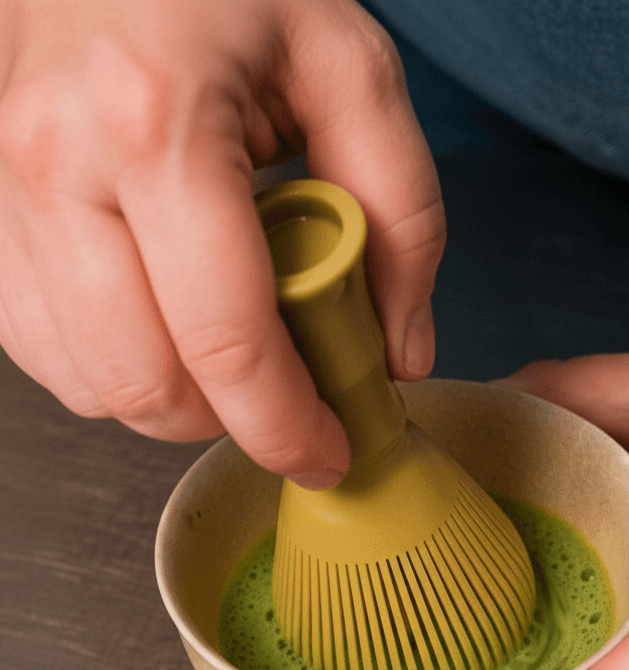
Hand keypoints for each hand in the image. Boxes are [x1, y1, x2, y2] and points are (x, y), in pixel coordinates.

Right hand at [0, 0, 443, 484]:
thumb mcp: (351, 70)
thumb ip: (402, 212)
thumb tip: (396, 352)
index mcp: (157, 123)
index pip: (224, 339)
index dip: (284, 425)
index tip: (327, 453)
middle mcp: (54, 163)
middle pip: (143, 384)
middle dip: (227, 421)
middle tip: (284, 395)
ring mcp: (0, 192)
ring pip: (87, 384)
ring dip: (172, 398)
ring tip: (225, 343)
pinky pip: (43, 351)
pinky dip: (115, 366)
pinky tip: (162, 320)